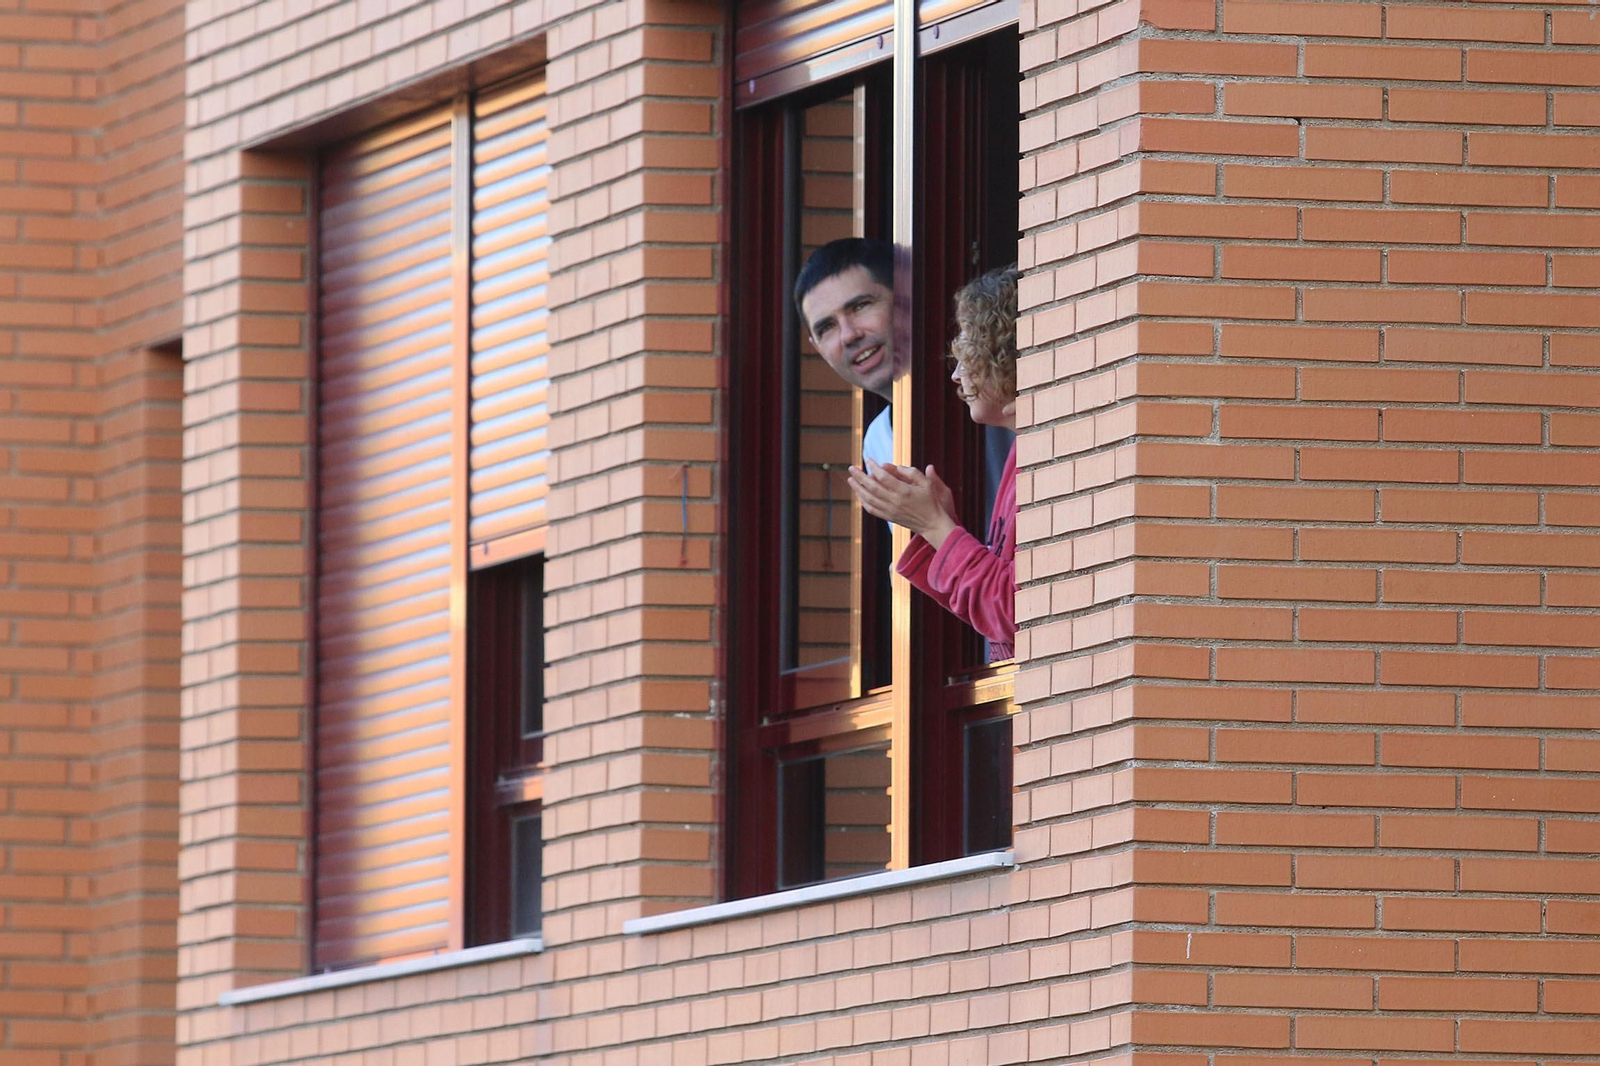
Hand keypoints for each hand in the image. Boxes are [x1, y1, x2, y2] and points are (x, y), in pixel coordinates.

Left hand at [847, 461, 961, 548]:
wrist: (931, 524)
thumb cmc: (930, 501)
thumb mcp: (926, 483)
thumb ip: (910, 472)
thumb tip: (892, 466)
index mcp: (904, 492)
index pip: (884, 477)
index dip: (874, 467)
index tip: (868, 459)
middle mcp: (895, 502)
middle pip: (872, 487)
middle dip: (860, 477)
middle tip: (851, 468)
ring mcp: (890, 511)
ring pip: (869, 499)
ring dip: (858, 489)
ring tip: (851, 479)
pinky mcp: (888, 517)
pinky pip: (871, 509)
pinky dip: (863, 501)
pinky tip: (859, 494)